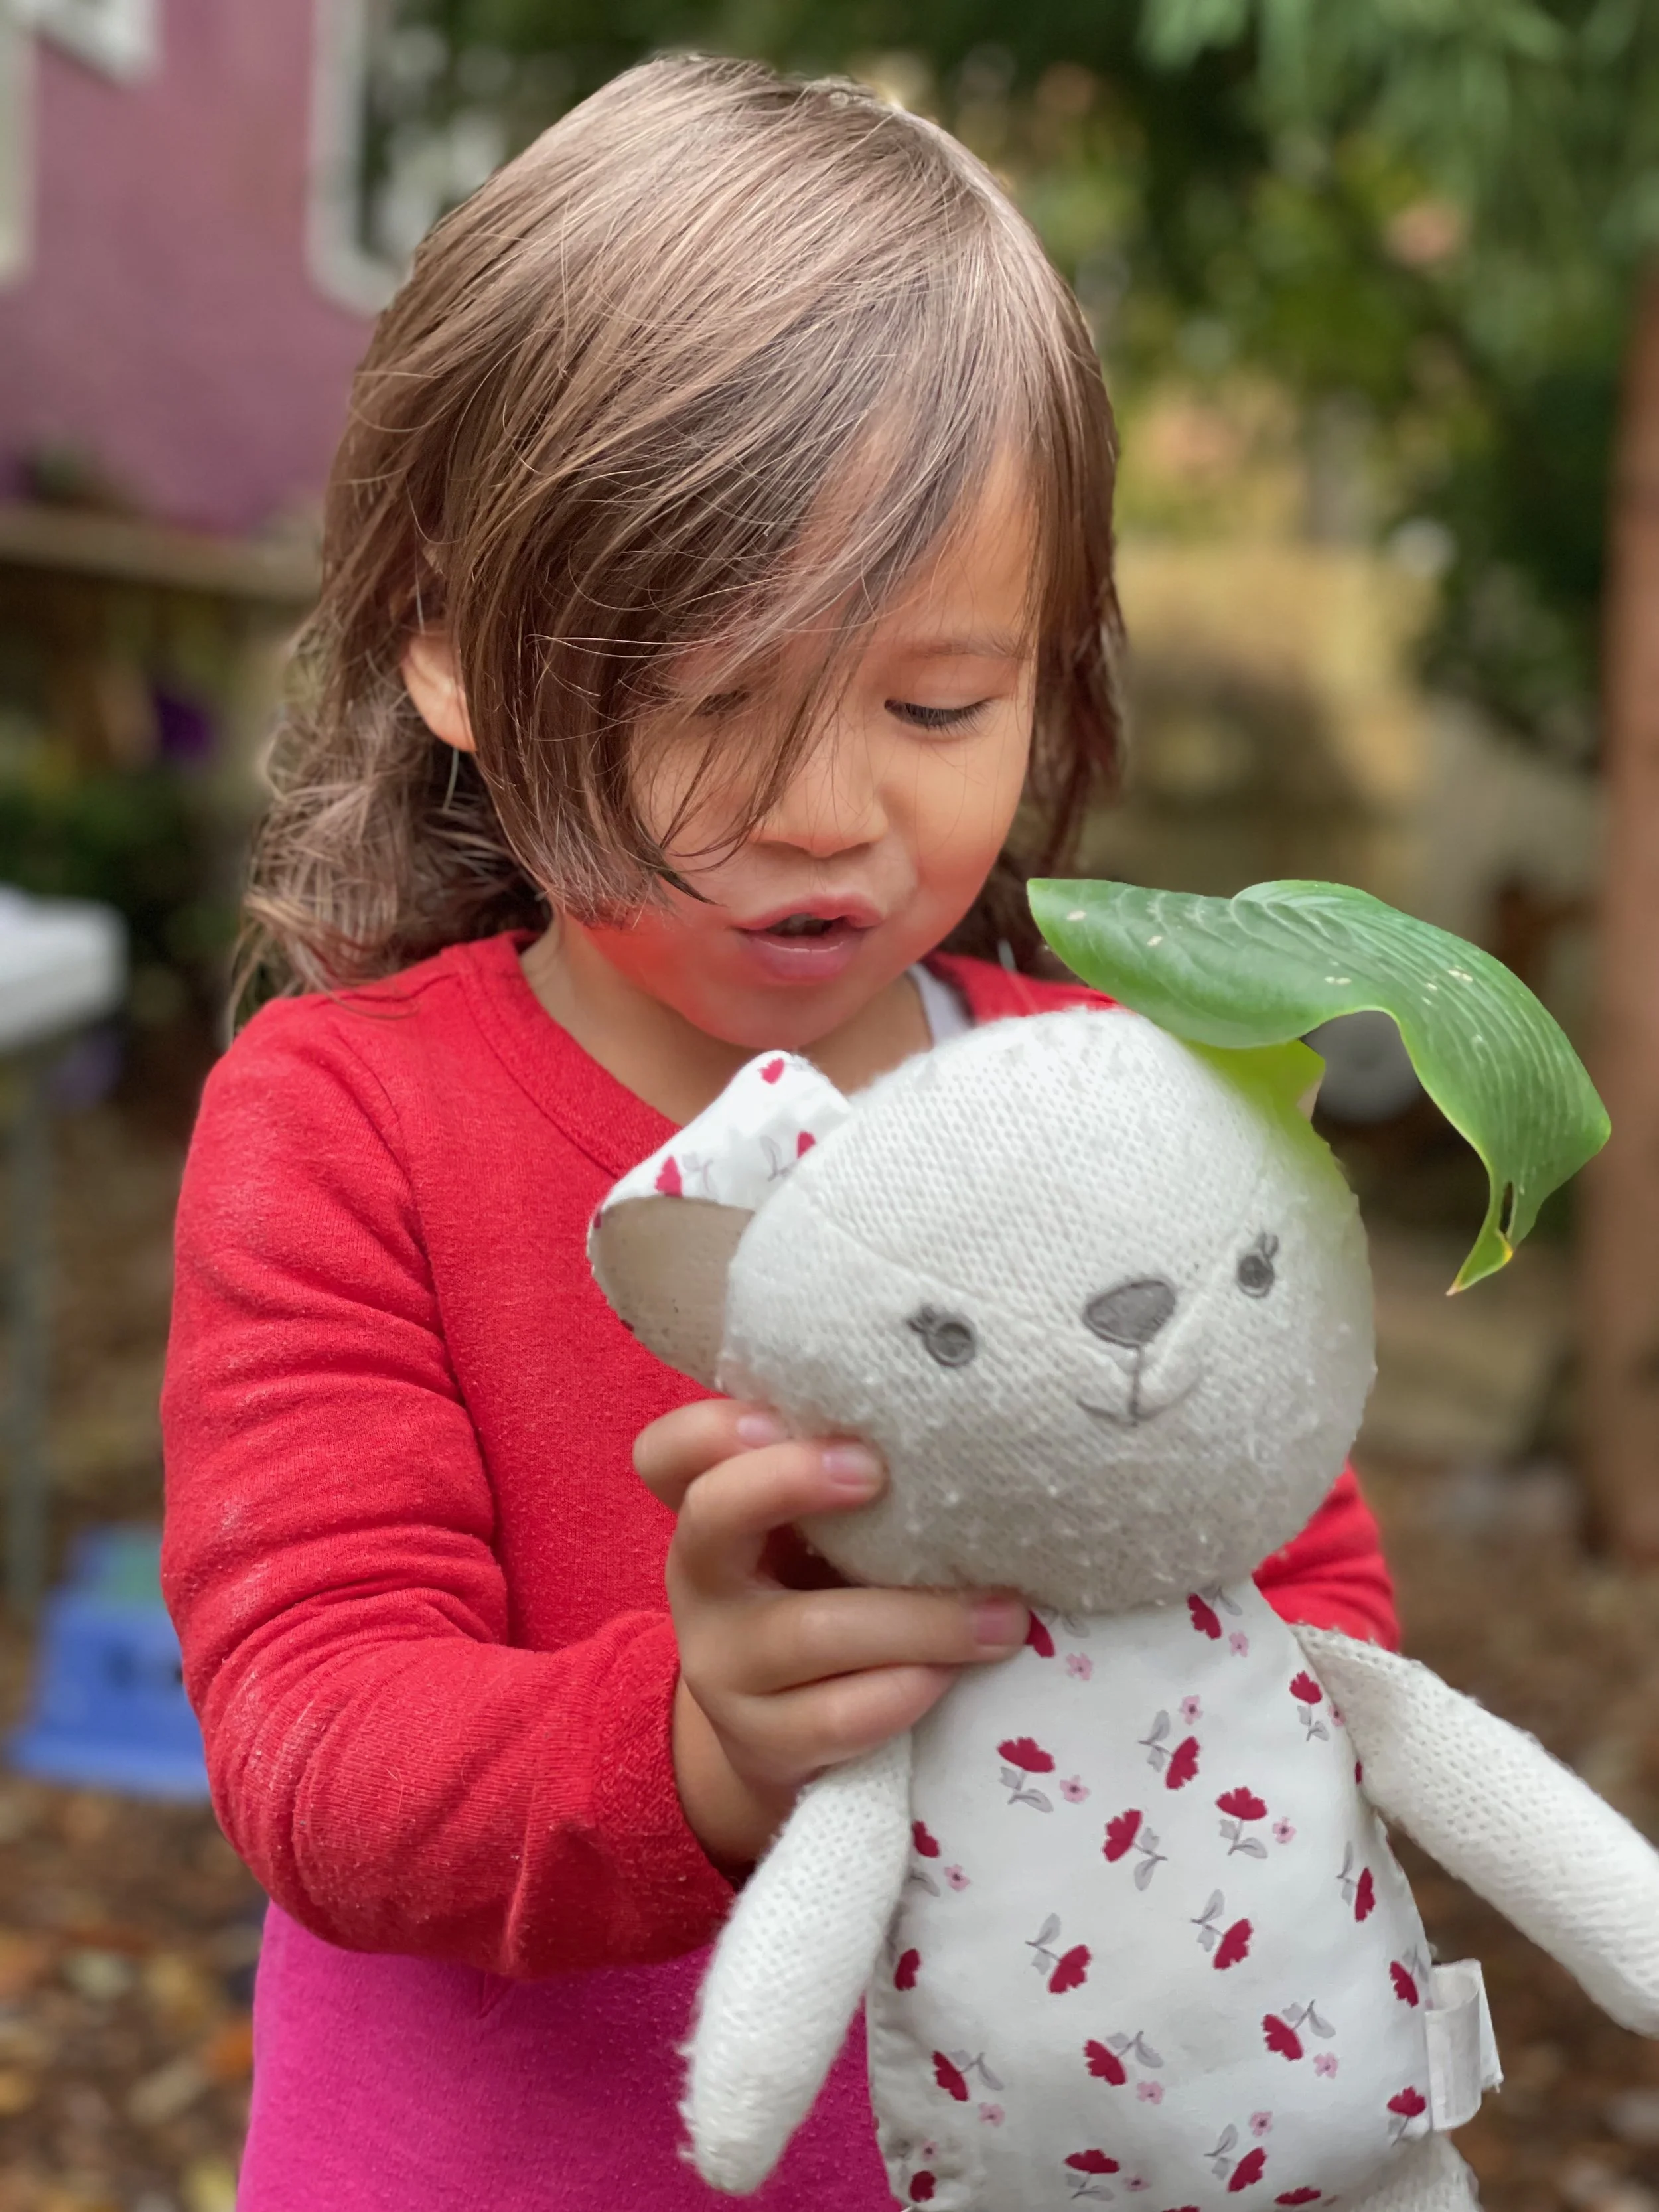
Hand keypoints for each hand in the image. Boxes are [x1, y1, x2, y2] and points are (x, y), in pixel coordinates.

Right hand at [634, 1397, 1027, 1869]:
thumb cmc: (820, 1591)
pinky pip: (841, 1715)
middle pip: (712, 1513)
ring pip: (811, 1630)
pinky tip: (954, 1673)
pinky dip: (909, 1688)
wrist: (786, 1730)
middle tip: (878, 1472)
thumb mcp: (812, 1531)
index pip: (668, 1452)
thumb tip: (958, 1439)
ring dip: (922, 1621)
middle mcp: (700, 1580)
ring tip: (1002, 1616)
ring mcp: (722, 1666)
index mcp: (710, 1509)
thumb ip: (843, 1477)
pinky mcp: (763, 1740)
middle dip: (790, 1481)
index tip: (789, 1418)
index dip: (715, 1427)